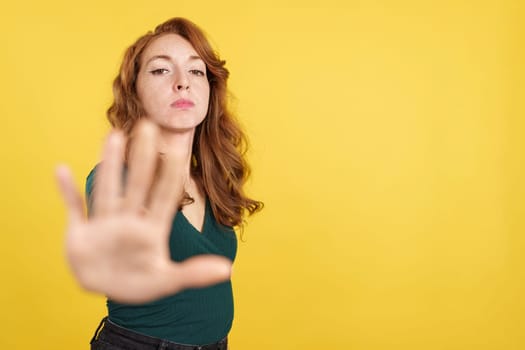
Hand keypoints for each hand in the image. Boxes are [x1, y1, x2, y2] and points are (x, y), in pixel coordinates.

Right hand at [55, 120, 231, 303]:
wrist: (107, 290)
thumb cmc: (140, 284)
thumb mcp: (167, 281)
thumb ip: (194, 273)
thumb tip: (228, 270)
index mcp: (151, 229)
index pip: (164, 196)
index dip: (170, 174)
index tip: (177, 151)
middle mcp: (129, 219)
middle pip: (138, 183)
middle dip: (142, 157)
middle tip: (148, 125)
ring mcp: (105, 223)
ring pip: (108, 188)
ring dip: (109, 164)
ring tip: (114, 135)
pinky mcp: (81, 232)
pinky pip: (75, 208)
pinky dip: (67, 192)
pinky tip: (62, 170)